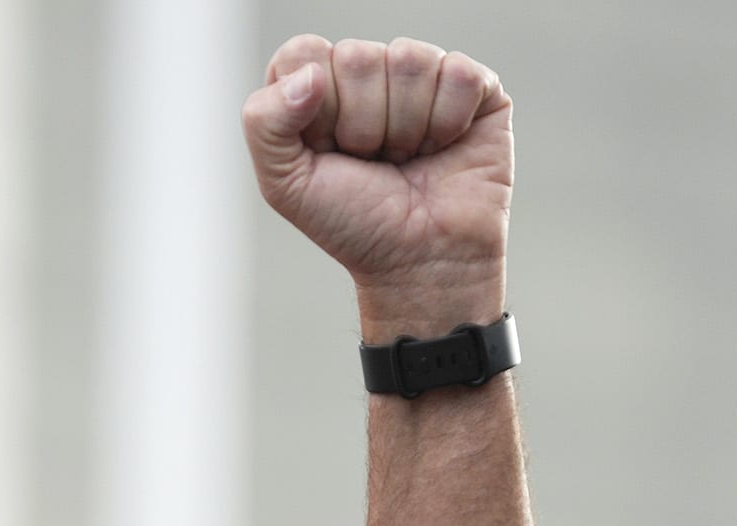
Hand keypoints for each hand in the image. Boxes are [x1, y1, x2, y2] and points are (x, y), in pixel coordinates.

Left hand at [241, 36, 510, 333]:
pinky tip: (442, 148)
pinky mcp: (472, 85)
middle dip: (361, 126)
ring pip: (408, 61)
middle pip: (356, 56)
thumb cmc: (353, 223)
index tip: (327, 151)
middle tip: (372, 161)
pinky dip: (447, 123)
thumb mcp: (285, 184)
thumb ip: (264, 123)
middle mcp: (368, 71)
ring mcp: (421, 74)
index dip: (315, 108)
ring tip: (406, 158)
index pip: (304, 53)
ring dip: (404, 128)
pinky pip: (457, 74)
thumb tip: (310, 75)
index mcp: (317, 86)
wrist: (419, 261)